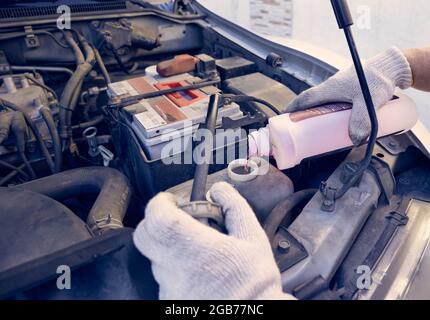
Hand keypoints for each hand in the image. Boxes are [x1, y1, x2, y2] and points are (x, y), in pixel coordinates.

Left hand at [133, 182, 293, 299]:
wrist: (251, 319)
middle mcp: (173, 267)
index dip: (160, 203)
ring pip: (154, 256)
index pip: (156, 217)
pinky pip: (163, 276)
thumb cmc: (253, 284)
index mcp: (193, 247)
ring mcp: (168, 287)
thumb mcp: (253, 239)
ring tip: (196, 248)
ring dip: (168, 246)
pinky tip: (198, 270)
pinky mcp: (168, 300)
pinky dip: (174, 267)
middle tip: (178, 219)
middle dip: (156, 221)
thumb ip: (234, 208)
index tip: (172, 200)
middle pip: (144, 235)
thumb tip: (219, 190)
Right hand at [287, 47, 411, 145]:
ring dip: (318, 108)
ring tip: (319, 122)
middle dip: (304, 110)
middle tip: (300, 123)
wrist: (391, 67)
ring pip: (324, 98)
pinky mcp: (349, 85)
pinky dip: (330, 106)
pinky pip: (334, 97)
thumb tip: (355, 139)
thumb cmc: (377, 80)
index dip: (294, 107)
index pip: (305, 98)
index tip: (285, 115)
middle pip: (312, 99)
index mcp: (329, 88)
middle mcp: (332, 85)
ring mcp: (340, 84)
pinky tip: (338, 115)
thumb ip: (360, 122)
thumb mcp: (367, 103)